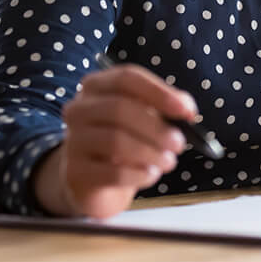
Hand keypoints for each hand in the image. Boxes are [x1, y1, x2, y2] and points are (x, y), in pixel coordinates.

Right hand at [32, 64, 196, 217]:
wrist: (94, 183)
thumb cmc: (124, 142)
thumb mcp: (144, 119)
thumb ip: (164, 108)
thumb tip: (187, 108)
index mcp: (97, 86)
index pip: (127, 78)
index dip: (159, 92)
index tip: (187, 110)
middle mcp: (79, 109)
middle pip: (120, 109)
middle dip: (156, 128)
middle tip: (179, 144)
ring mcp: (73, 141)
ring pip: (115, 141)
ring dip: (150, 153)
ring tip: (168, 162)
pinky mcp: (76, 173)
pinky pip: (112, 172)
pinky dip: (139, 174)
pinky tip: (150, 175)